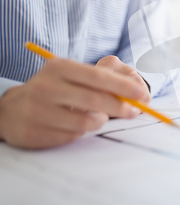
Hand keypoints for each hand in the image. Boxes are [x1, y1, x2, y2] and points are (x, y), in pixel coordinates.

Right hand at [0, 58, 144, 148]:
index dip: (123, 86)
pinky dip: (80, 132)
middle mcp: (46, 88)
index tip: (141, 93)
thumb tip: (138, 90)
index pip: (98, 77)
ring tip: (94, 116)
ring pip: (86, 122)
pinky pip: (72, 136)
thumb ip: (105, 78)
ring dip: (99, 121)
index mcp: (59, 68)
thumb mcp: (74, 75)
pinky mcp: (35, 133)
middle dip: (120, 107)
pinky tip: (72, 125)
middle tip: (133, 111)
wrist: (12, 109)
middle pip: (94, 101)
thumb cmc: (55, 89)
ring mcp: (38, 112)